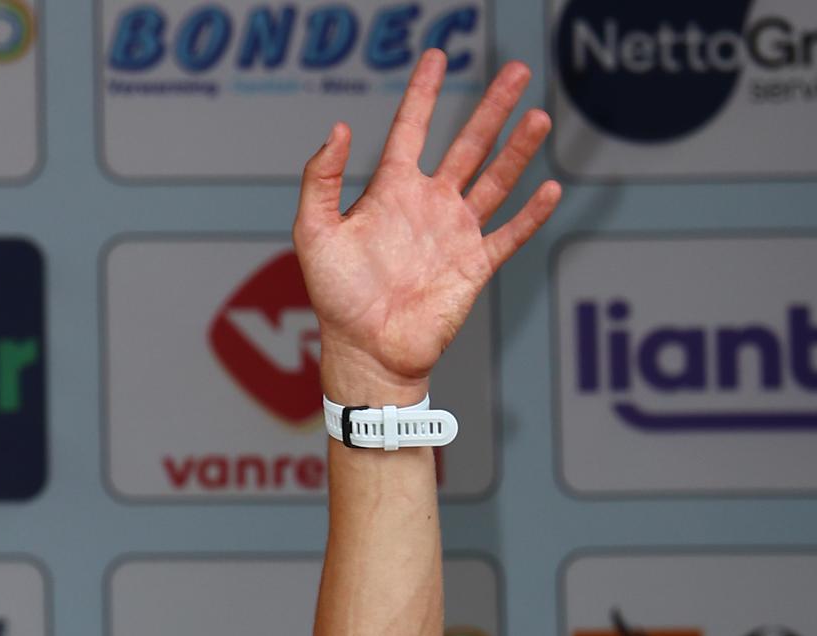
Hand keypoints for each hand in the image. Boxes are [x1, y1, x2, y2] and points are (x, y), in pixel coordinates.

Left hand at [294, 51, 560, 405]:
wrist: (366, 349)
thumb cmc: (336, 296)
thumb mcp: (314, 232)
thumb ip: (320, 180)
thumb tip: (338, 130)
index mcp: (391, 191)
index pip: (411, 129)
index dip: (423, 93)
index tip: (437, 56)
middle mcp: (428, 205)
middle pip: (468, 144)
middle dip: (492, 108)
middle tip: (516, 71)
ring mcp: (455, 233)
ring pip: (496, 180)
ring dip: (519, 149)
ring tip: (540, 117)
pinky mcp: (475, 265)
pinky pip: (509, 234)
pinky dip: (531, 214)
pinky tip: (550, 187)